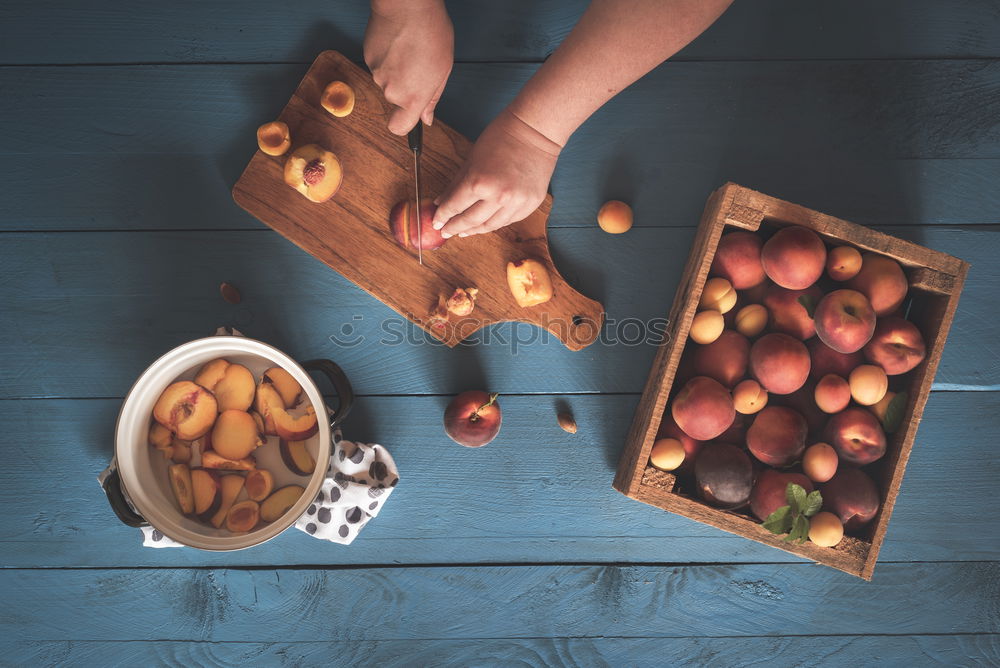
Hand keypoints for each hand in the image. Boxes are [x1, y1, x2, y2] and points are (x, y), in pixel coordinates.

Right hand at [364, 0, 452, 134]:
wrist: (407, 4)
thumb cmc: (431, 32)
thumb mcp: (443, 69)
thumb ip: (432, 97)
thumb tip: (426, 119)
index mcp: (412, 97)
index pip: (399, 127)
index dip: (404, 125)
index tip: (410, 119)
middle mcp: (391, 90)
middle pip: (396, 98)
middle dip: (406, 85)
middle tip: (418, 64)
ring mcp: (376, 73)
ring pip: (387, 79)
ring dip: (396, 69)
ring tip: (408, 49)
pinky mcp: (367, 57)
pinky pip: (378, 64)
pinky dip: (387, 56)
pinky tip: (397, 42)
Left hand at [432, 110, 561, 237]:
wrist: (535, 131)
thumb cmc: (502, 137)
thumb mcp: (472, 159)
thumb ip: (456, 184)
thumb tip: (441, 202)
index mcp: (479, 182)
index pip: (454, 206)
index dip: (443, 216)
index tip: (436, 222)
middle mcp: (499, 197)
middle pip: (470, 221)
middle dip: (454, 227)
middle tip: (446, 231)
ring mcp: (517, 203)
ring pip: (490, 226)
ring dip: (474, 230)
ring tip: (464, 231)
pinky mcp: (530, 205)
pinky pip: (508, 221)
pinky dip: (494, 223)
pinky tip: (485, 223)